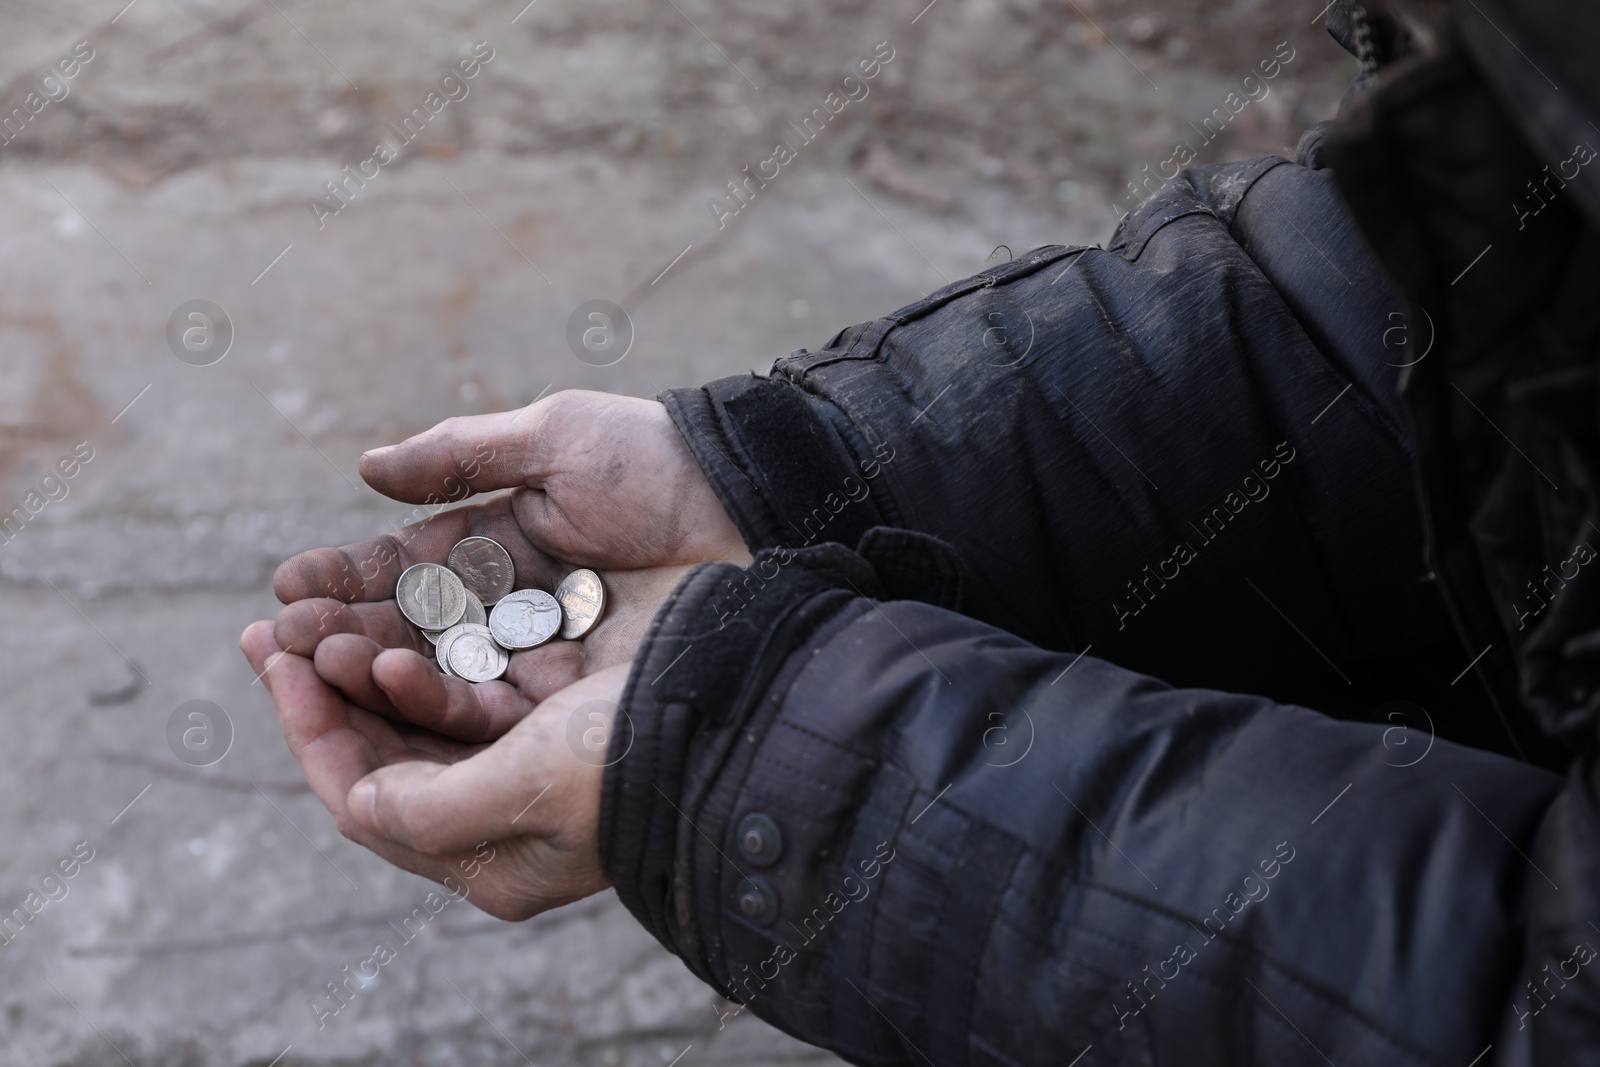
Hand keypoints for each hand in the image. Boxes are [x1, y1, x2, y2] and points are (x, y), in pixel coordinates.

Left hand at [241, 621, 626, 918]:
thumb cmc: (631, 758)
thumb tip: (356, 808)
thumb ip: (425, 811)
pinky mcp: (558, 703)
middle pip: (385, 749)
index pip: (366, 798)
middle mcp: (505, 810)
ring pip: (420, 708)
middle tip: (270, 631)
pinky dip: (428, 644)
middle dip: (324, 691)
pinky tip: (398, 613)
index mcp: (492, 856)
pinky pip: (471, 676)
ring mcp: (531, 754)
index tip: (275, 662)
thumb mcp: (520, 794)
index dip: (311, 730)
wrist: (741, 702)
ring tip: (316, 612)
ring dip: (367, 658)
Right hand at [268, 391, 746, 733]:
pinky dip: (455, 705)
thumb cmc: (660, 462)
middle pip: (418, 627)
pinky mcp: (586, 695)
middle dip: (346, 632)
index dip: (350, 578)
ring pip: (452, 670)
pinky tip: (402, 705)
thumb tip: (365, 469)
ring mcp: (549, 652)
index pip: (410, 566)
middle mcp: (517, 604)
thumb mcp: (558, 438)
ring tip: (322, 671)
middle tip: (279, 645)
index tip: (286, 590)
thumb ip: (465, 455)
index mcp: (505, 539)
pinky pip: (510, 705)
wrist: (761, 508)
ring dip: (384, 672)